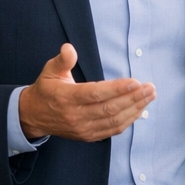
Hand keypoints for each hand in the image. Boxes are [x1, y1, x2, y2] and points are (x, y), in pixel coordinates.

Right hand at [18, 44, 155, 141]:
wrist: (34, 116)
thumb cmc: (46, 90)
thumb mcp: (50, 71)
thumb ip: (62, 60)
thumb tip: (69, 48)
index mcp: (66, 97)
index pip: (96, 93)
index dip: (117, 89)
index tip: (136, 81)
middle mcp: (76, 115)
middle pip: (109, 108)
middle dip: (133, 98)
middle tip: (150, 88)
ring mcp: (83, 128)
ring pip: (114, 121)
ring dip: (135, 109)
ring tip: (149, 96)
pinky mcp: (88, 136)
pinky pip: (112, 130)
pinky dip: (128, 121)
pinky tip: (140, 110)